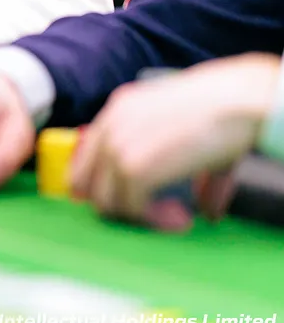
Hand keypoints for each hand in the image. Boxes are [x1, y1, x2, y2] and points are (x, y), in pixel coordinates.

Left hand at [71, 54, 280, 230]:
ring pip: (105, 201)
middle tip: (153, 213)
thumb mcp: (187, 131)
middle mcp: (109, 127)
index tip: (126, 200)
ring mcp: (116, 147)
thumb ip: (180, 164)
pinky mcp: (132, 168)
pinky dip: (154, 220)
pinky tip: (180, 217)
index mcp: (117, 111)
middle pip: (85, 182)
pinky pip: (129, 208)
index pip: (86, 156)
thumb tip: (206, 210)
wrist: (235, 102)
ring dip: (138, 216)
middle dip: (116, 204)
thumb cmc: (221, 111)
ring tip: (175, 216)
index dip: (100, 184)